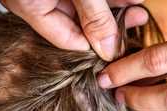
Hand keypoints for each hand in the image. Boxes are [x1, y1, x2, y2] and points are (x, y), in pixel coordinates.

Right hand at [0, 0, 147, 60]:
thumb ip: (94, 15)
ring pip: (83, 5)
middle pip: (77, 23)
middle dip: (109, 24)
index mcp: (28, 5)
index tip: (121, 48)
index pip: (68, 39)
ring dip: (111, 7)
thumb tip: (109, 49)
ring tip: (137, 6)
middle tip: (136, 23)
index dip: (96, 46)